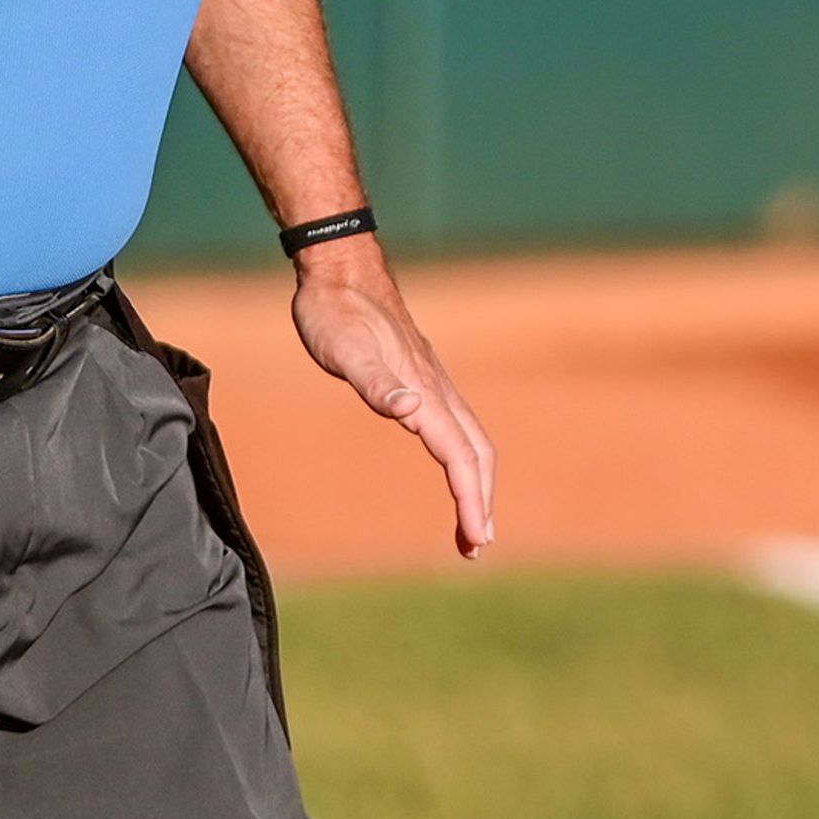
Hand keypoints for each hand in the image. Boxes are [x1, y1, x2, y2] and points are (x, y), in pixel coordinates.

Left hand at [291, 242, 496, 557]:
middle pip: (478, 455)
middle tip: (476, 547)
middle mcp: (439, 392)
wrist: (340, 270)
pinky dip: (463, 461)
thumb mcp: (345, 350)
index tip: (475, 539)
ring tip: (470, 524)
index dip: (470, 500)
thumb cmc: (336, 313)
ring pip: (472, 443)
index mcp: (425, 391)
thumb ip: (377, 384)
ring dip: (478, 485)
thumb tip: (411, 413)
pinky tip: (452, 469)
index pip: (458, 456)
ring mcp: (435, 386)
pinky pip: (457, 429)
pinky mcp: (424, 381)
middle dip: (482, 502)